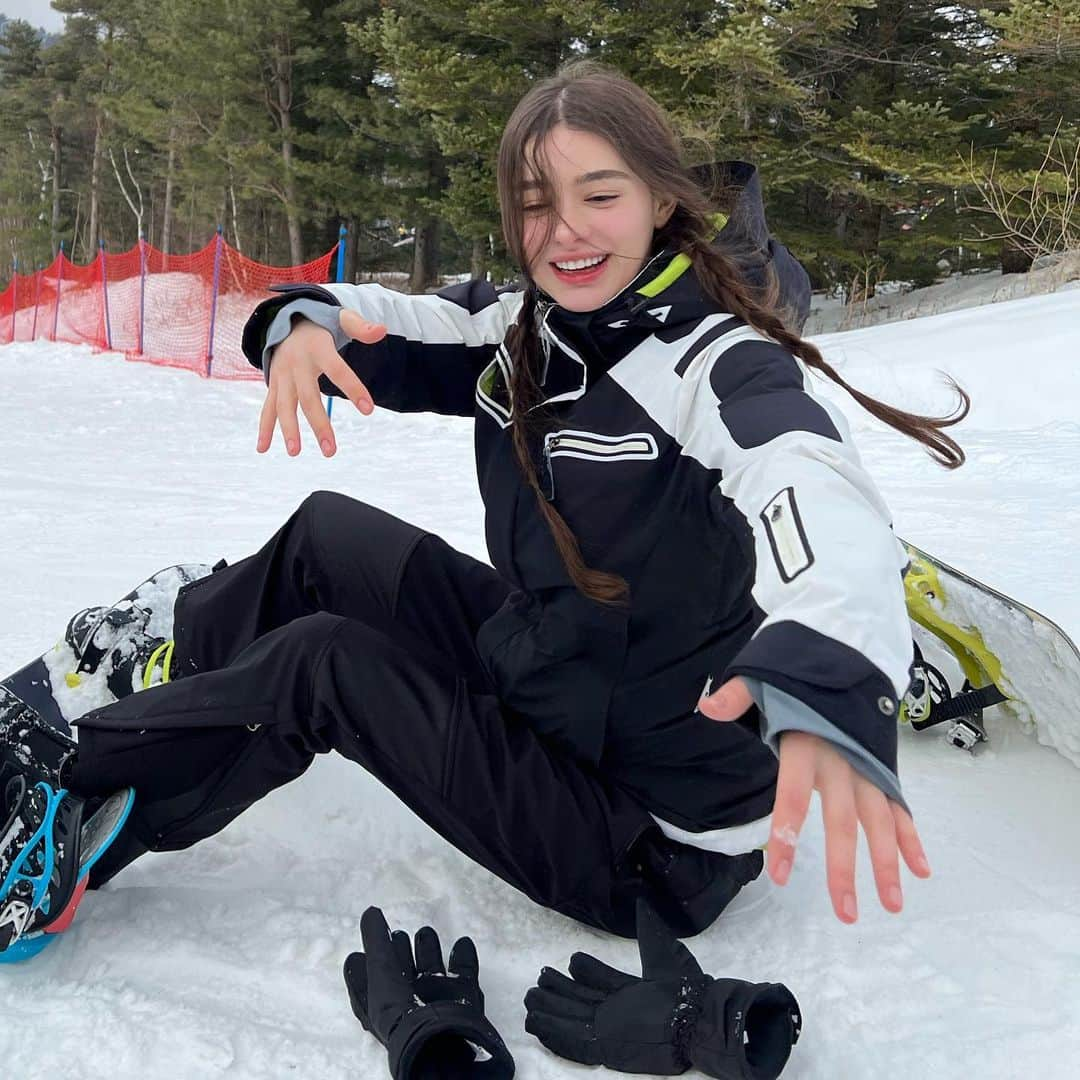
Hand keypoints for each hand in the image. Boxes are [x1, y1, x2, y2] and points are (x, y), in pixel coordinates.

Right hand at [256, 308, 385, 457]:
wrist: (286, 321)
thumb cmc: (321, 327)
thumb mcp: (341, 319)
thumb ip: (360, 327)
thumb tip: (382, 330)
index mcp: (317, 349)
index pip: (338, 370)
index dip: (353, 388)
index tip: (369, 410)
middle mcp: (297, 364)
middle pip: (307, 397)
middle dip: (318, 425)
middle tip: (330, 452)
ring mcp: (282, 376)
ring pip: (284, 406)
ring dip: (288, 430)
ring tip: (295, 453)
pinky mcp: (274, 385)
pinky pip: (268, 408)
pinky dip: (265, 428)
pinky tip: (263, 448)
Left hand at [698, 676, 930, 922]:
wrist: (846, 656)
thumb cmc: (798, 679)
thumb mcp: (764, 681)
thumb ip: (738, 697)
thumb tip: (706, 707)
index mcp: (807, 744)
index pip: (793, 795)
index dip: (787, 833)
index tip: (780, 876)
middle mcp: (841, 761)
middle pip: (843, 820)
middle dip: (845, 868)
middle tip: (846, 914)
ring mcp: (867, 767)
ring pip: (880, 820)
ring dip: (888, 863)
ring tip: (892, 905)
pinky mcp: (883, 769)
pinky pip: (900, 807)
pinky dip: (913, 837)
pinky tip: (922, 871)